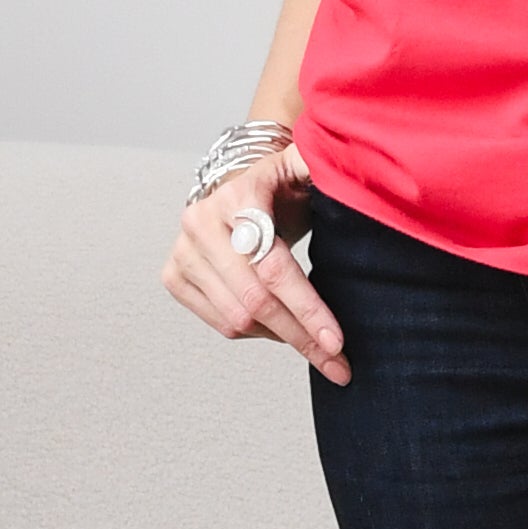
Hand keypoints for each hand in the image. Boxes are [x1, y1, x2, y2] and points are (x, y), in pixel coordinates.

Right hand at [161, 144, 348, 384]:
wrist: (240, 187)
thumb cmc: (282, 186)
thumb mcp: (307, 169)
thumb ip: (327, 167)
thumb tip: (354, 164)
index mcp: (238, 197)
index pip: (273, 266)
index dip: (307, 307)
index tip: (337, 343)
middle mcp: (200, 223)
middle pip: (255, 301)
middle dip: (301, 337)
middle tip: (337, 364)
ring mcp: (182, 252)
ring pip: (237, 319)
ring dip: (281, 337)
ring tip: (314, 340)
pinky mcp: (174, 275)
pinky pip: (221, 323)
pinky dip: (256, 332)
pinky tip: (281, 326)